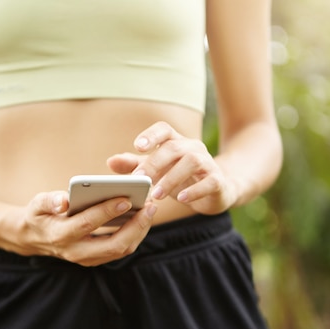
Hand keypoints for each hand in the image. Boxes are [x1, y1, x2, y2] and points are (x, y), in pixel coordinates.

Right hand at [17, 191, 156, 265]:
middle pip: (113, 245)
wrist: (35, 238)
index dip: (108, 211)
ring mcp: (88, 259)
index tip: (126, 198)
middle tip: (150, 206)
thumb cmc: (39, 215)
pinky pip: (121, 250)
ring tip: (150, 209)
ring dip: (139, 231)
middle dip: (135, 226)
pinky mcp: (96, 259)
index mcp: (61, 235)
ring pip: (121, 250)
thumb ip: (49, 201)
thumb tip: (63, 200)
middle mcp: (76, 251)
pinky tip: (143, 218)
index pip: (88, 224)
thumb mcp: (37, 204)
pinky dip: (135, 235)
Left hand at [107, 121, 237, 214]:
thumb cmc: (181, 179)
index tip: (138, 147)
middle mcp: (193, 149)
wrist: (217, 191)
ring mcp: (208, 163)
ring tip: (156, 194)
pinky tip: (181, 198)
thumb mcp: (157, 172)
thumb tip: (111, 162)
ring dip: (171, 178)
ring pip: (191, 162)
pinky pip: (210, 181)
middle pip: (174, 147)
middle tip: (140, 179)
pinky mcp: (218, 181)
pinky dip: (194, 190)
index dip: (151, 135)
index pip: (164, 129)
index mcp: (177, 143)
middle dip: (154, 163)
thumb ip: (135, 166)